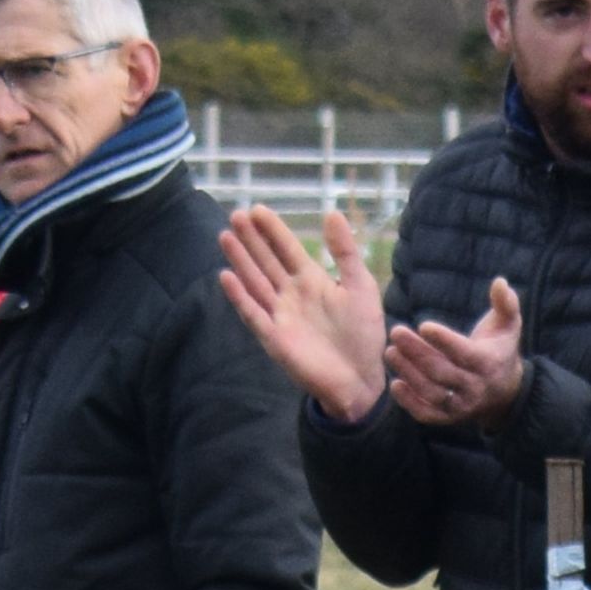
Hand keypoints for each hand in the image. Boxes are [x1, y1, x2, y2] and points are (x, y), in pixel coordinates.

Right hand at [219, 198, 388, 420]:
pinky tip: (226, 277)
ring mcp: (281, 315)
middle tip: (236, 215)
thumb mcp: (360, 287)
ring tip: (226, 237)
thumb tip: (332, 213)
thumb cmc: (364, 335)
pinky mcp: (275, 339)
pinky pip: (254, 315)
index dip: (272, 230)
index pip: (287, 248)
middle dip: (251, 239)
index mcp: (311, 280)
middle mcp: (291, 294)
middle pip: (266, 261)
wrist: (363, 379)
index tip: (257, 210)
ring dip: (241, 261)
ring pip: (255, 282)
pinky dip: (240, 298)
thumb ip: (345, 253)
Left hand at [385, 276, 527, 427]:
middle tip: (396, 332)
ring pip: (432, 393)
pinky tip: (395, 384)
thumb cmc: (500, 348)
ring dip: (409, 374)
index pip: (464, 354)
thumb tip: (500, 282)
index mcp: (487, 363)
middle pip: (442, 372)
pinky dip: (410, 403)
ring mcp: (462, 405)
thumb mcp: (509, 324)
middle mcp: (475, 387)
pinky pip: (428, 415)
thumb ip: (506, 302)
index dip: (444, 341)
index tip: (423, 325)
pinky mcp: (449, 417)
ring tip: (390, 352)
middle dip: (417, 353)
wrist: (505, 392)